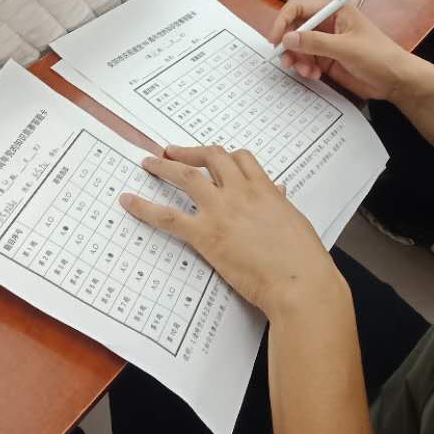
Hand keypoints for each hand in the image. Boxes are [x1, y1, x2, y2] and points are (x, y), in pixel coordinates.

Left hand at [120, 146, 341, 317]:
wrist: (299, 282)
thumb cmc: (303, 259)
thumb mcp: (295, 222)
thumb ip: (280, 204)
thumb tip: (278, 192)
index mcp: (265, 189)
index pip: (240, 159)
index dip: (223, 155)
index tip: (213, 157)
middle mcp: (240, 192)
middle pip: (211, 158)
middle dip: (189, 152)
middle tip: (172, 151)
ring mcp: (221, 211)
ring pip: (186, 177)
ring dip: (164, 166)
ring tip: (149, 162)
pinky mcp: (205, 235)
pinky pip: (168, 216)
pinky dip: (145, 207)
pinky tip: (129, 201)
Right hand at [267, 0, 415, 100]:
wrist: (396, 81)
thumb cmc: (379, 56)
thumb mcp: (346, 48)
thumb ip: (315, 42)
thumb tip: (288, 39)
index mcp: (335, 11)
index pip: (300, 7)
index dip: (284, 20)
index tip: (276, 38)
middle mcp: (328, 24)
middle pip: (295, 28)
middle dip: (289, 44)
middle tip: (286, 60)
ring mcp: (326, 43)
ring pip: (298, 47)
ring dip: (296, 59)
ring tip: (306, 71)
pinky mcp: (327, 60)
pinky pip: (306, 61)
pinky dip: (304, 68)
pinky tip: (314, 75)